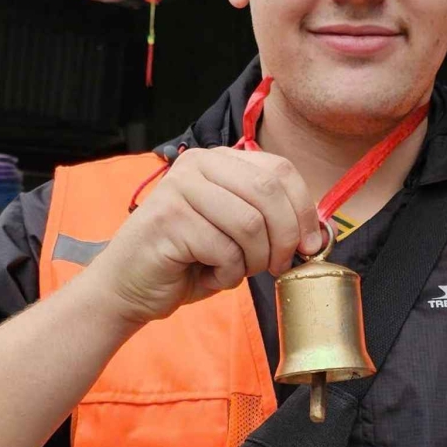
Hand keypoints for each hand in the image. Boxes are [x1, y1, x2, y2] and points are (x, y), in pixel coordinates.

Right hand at [93, 147, 324, 324]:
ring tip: (234, 270)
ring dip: (253, 260)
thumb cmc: (188, 262)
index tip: (308, 245)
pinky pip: (225, 250)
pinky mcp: (169, 219)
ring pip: (250, 224)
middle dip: (284, 238)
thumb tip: (316, 235)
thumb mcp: (236, 234)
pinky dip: (226, 274)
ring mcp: (181, 189)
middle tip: (277, 266)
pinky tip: (207, 275)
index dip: (303, 211)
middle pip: (268, 192)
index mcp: (219, 160)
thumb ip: (269, 220)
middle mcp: (198, 165)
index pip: (280, 170)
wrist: (130, 286)